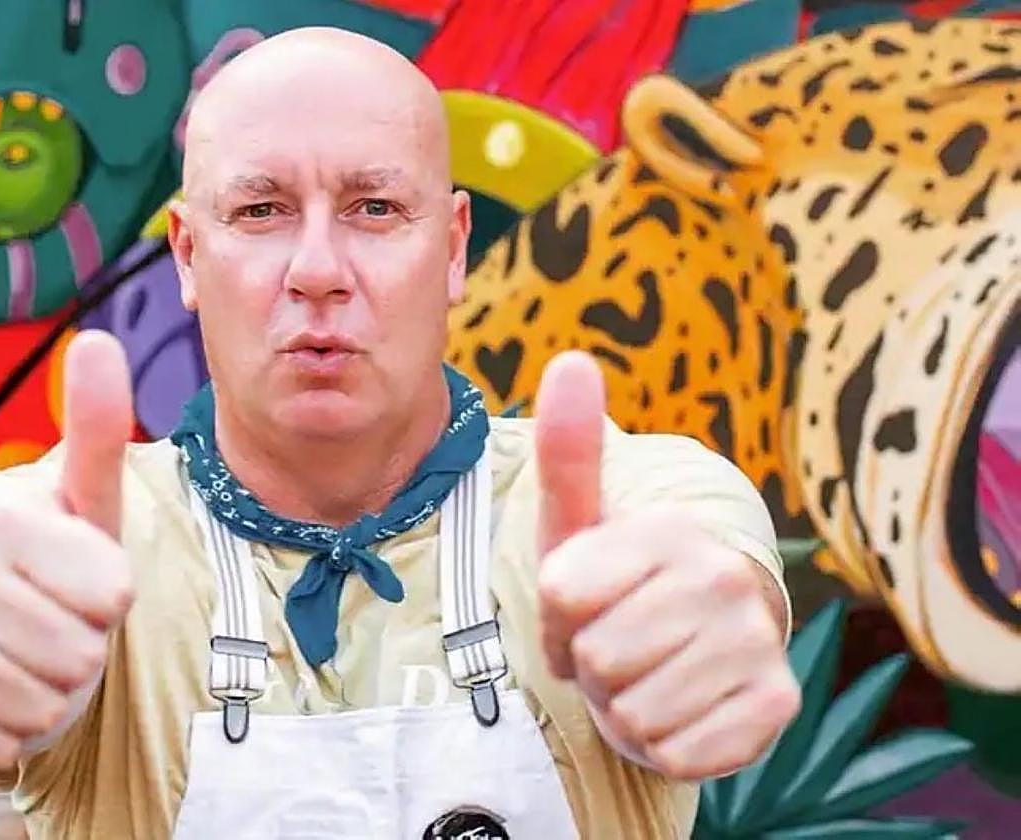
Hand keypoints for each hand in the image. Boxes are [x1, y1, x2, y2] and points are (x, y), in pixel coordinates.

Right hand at [0, 330, 135, 771]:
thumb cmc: (55, 554)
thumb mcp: (88, 496)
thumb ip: (96, 426)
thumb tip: (99, 339)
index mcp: (2, 517)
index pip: (114, 597)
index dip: (114, 597)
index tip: (86, 578)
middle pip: (80, 656)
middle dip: (84, 648)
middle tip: (58, 621)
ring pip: (40, 706)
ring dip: (51, 693)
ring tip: (32, 653)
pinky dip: (9, 730)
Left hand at [534, 351, 799, 780]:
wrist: (695, 643)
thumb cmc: (621, 582)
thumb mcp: (578, 521)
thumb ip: (570, 448)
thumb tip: (571, 358)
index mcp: (670, 528)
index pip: (560, 595)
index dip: (556, 615)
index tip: (584, 604)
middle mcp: (724, 576)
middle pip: (595, 658)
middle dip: (590, 664)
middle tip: (617, 643)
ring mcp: (756, 641)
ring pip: (631, 712)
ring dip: (624, 706)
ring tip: (646, 673)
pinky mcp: (774, 706)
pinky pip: (676, 752)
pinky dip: (661, 744)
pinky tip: (680, 706)